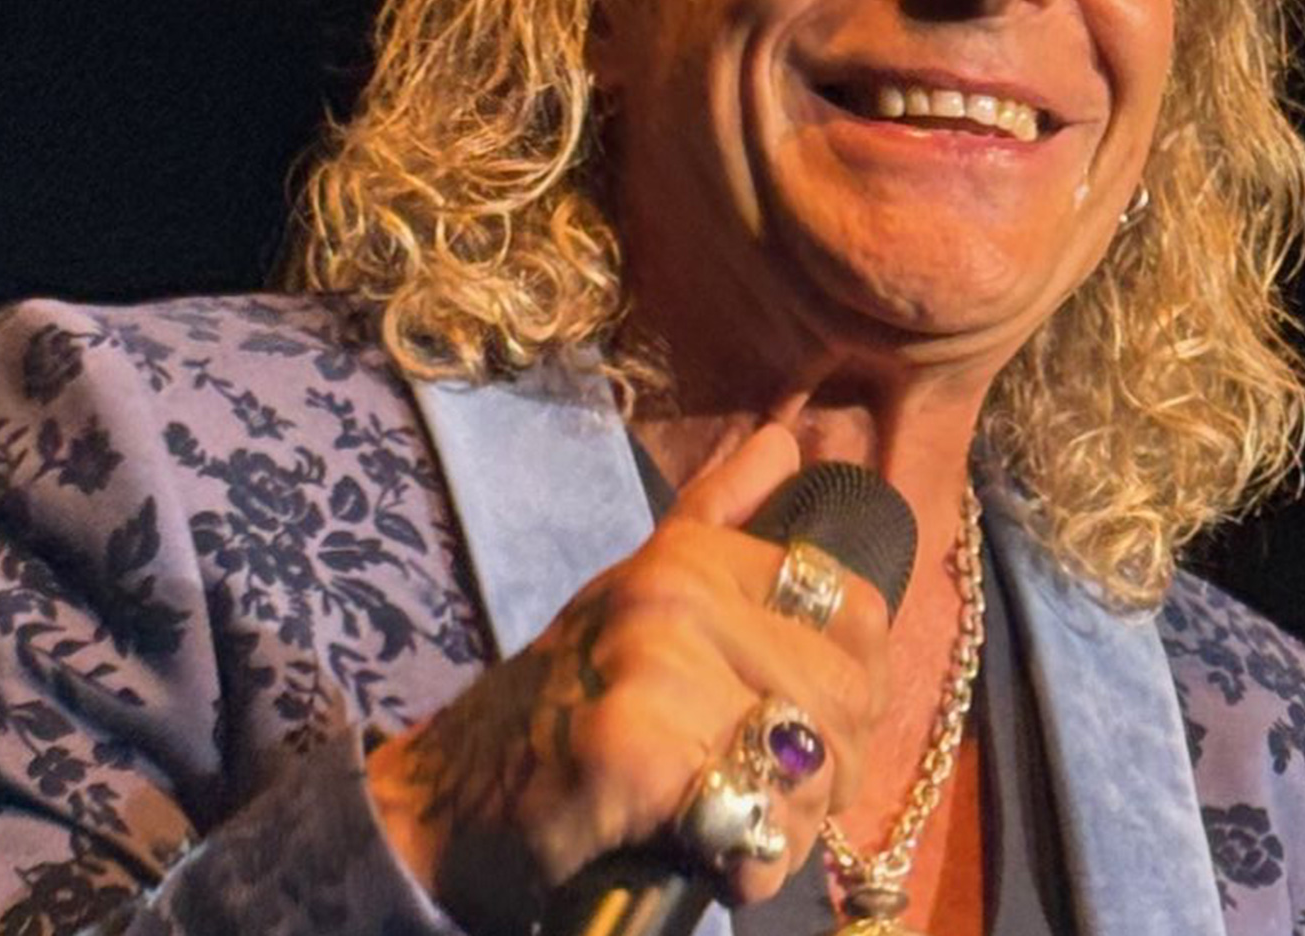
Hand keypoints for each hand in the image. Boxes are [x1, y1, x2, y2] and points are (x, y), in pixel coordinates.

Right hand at [364, 424, 892, 909]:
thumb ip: (717, 521)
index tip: (807, 730)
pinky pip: (756, 821)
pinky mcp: (636, 753)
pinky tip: (710, 859)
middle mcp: (675, 596)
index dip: (856, 688)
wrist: (446, 804)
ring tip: (736, 829)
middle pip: (845, 696)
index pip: (858, 612)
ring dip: (791, 825)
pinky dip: (749, 863)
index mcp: (691, 557)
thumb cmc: (560, 704)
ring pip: (810, 764)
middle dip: (830, 772)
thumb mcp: (634, 593)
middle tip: (769, 802)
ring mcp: (654, 668)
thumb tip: (785, 441)